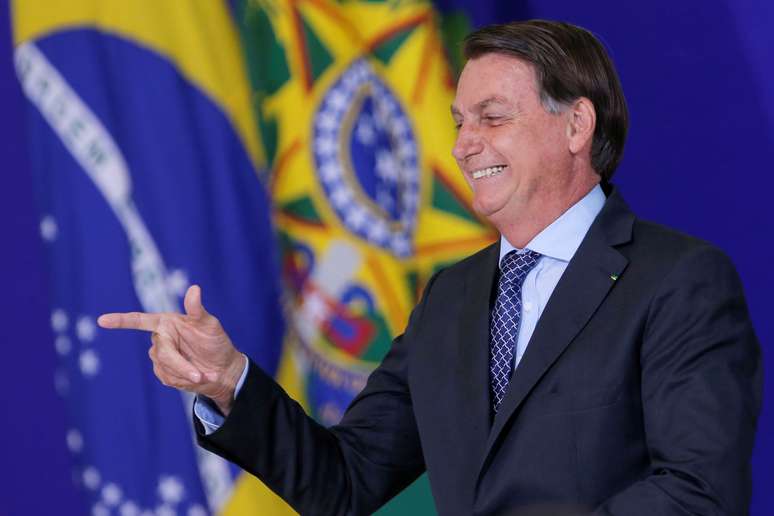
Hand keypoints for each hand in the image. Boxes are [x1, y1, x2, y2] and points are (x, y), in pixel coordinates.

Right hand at [97, 285, 244, 414]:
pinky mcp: (163, 373)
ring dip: (186, 374)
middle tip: (200, 375)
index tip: (102, 320)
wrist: (223, 369)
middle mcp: (159, 338)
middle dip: (181, 365)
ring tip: (204, 374)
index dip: (121, 321)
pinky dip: (184, 381)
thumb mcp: (210, 324)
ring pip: (165, 367)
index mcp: (166, 322)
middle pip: (161, 353)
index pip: (140, 320)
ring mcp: (160, 356)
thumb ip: (197, 310)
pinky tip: (196, 378)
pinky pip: (168, 378)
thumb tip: (194, 289)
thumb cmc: (216, 342)